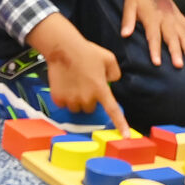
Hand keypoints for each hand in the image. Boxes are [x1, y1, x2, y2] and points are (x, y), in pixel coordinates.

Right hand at [29, 13, 129, 136]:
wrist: (63, 48)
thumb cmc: (87, 51)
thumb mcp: (109, 58)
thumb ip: (115, 73)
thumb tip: (111, 82)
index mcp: (100, 89)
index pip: (113, 110)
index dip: (120, 124)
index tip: (126, 136)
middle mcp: (86, 98)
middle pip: (91, 108)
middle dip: (91, 98)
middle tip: (87, 82)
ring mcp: (71, 100)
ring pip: (77, 107)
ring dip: (78, 99)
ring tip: (76, 81)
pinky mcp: (59, 99)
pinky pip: (65, 104)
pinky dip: (65, 97)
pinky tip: (66, 83)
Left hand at [121, 0, 184, 69]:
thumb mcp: (129, 5)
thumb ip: (128, 20)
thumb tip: (124, 34)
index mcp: (152, 17)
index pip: (153, 36)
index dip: (155, 49)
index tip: (157, 63)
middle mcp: (166, 18)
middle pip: (171, 37)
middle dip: (175, 51)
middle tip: (179, 65)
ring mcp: (175, 18)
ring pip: (183, 34)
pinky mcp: (181, 18)